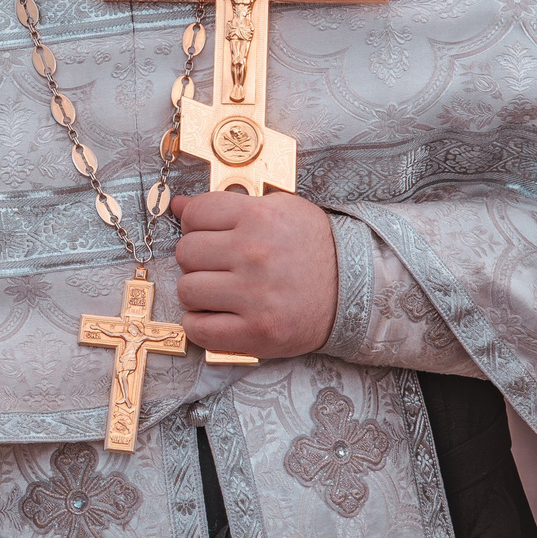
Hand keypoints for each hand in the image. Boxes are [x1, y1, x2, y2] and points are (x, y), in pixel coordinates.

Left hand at [171, 189, 337, 359]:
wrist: (358, 290)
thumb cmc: (314, 247)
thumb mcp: (280, 210)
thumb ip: (228, 205)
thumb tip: (178, 205)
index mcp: (260, 217)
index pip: (196, 214)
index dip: (196, 225)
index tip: (211, 235)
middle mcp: (254, 254)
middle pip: (185, 252)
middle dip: (196, 259)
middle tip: (218, 266)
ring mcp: (255, 296)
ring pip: (186, 290)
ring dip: (197, 293)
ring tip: (220, 292)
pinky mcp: (257, 332)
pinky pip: (199, 329)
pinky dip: (200, 325)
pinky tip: (216, 317)